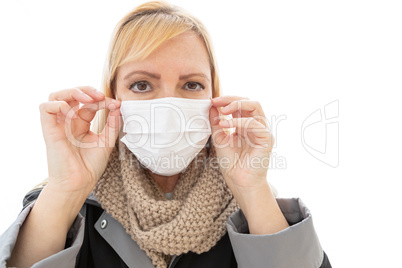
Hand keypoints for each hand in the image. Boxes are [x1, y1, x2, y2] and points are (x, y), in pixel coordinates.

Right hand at [39, 86, 121, 195]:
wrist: (79, 183)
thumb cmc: (90, 166)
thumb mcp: (106, 141)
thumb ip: (112, 124)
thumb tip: (118, 106)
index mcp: (80, 124)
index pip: (88, 103)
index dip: (102, 100)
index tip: (115, 104)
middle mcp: (68, 122)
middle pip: (71, 95)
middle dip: (86, 90)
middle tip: (100, 96)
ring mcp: (58, 125)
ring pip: (55, 96)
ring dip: (72, 92)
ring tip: (88, 99)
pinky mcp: (49, 130)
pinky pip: (45, 108)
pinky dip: (58, 104)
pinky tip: (73, 112)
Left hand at [210, 96, 288, 234]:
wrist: (239, 182)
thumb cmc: (232, 164)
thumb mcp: (219, 139)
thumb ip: (216, 123)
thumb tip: (211, 106)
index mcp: (245, 125)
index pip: (239, 105)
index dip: (226, 100)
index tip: (212, 101)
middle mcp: (256, 126)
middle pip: (249, 102)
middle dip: (232, 99)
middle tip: (216, 101)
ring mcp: (262, 131)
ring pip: (256, 107)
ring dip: (237, 105)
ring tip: (222, 110)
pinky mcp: (266, 139)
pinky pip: (255, 124)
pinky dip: (239, 121)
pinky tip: (226, 124)